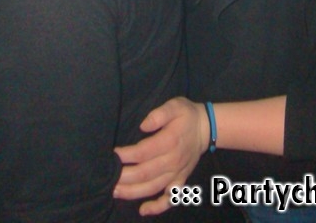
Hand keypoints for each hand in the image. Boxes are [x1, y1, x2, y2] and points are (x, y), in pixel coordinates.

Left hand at [113, 97, 208, 215]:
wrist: (206, 128)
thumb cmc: (186, 115)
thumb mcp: (175, 105)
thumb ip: (160, 114)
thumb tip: (143, 125)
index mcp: (170, 141)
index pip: (143, 152)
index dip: (126, 156)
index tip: (113, 155)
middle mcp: (173, 161)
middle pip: (145, 173)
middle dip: (124, 177)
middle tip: (108, 177)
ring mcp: (177, 173)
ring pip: (153, 187)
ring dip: (133, 192)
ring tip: (116, 192)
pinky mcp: (180, 180)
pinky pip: (170, 198)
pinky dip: (158, 207)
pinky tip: (143, 210)